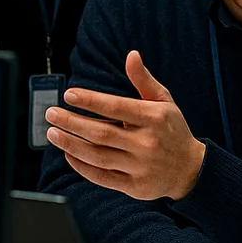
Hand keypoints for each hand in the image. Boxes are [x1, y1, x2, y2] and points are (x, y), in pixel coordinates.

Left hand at [45, 50, 205, 200]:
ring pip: (98, 156)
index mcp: (155, 118)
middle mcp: (148, 143)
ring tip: (52, 133)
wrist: (190, 169)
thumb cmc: (172, 130)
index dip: (91, 101)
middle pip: (101, 133)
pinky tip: (68, 154)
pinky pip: (102, 177)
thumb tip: (131, 55)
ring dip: (71, 144)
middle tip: (51, 113)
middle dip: (72, 122)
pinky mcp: (134, 187)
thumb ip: (144, 80)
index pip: (117, 107)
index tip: (69, 94)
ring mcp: (140, 167)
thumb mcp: (164, 101)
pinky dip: (82, 166)